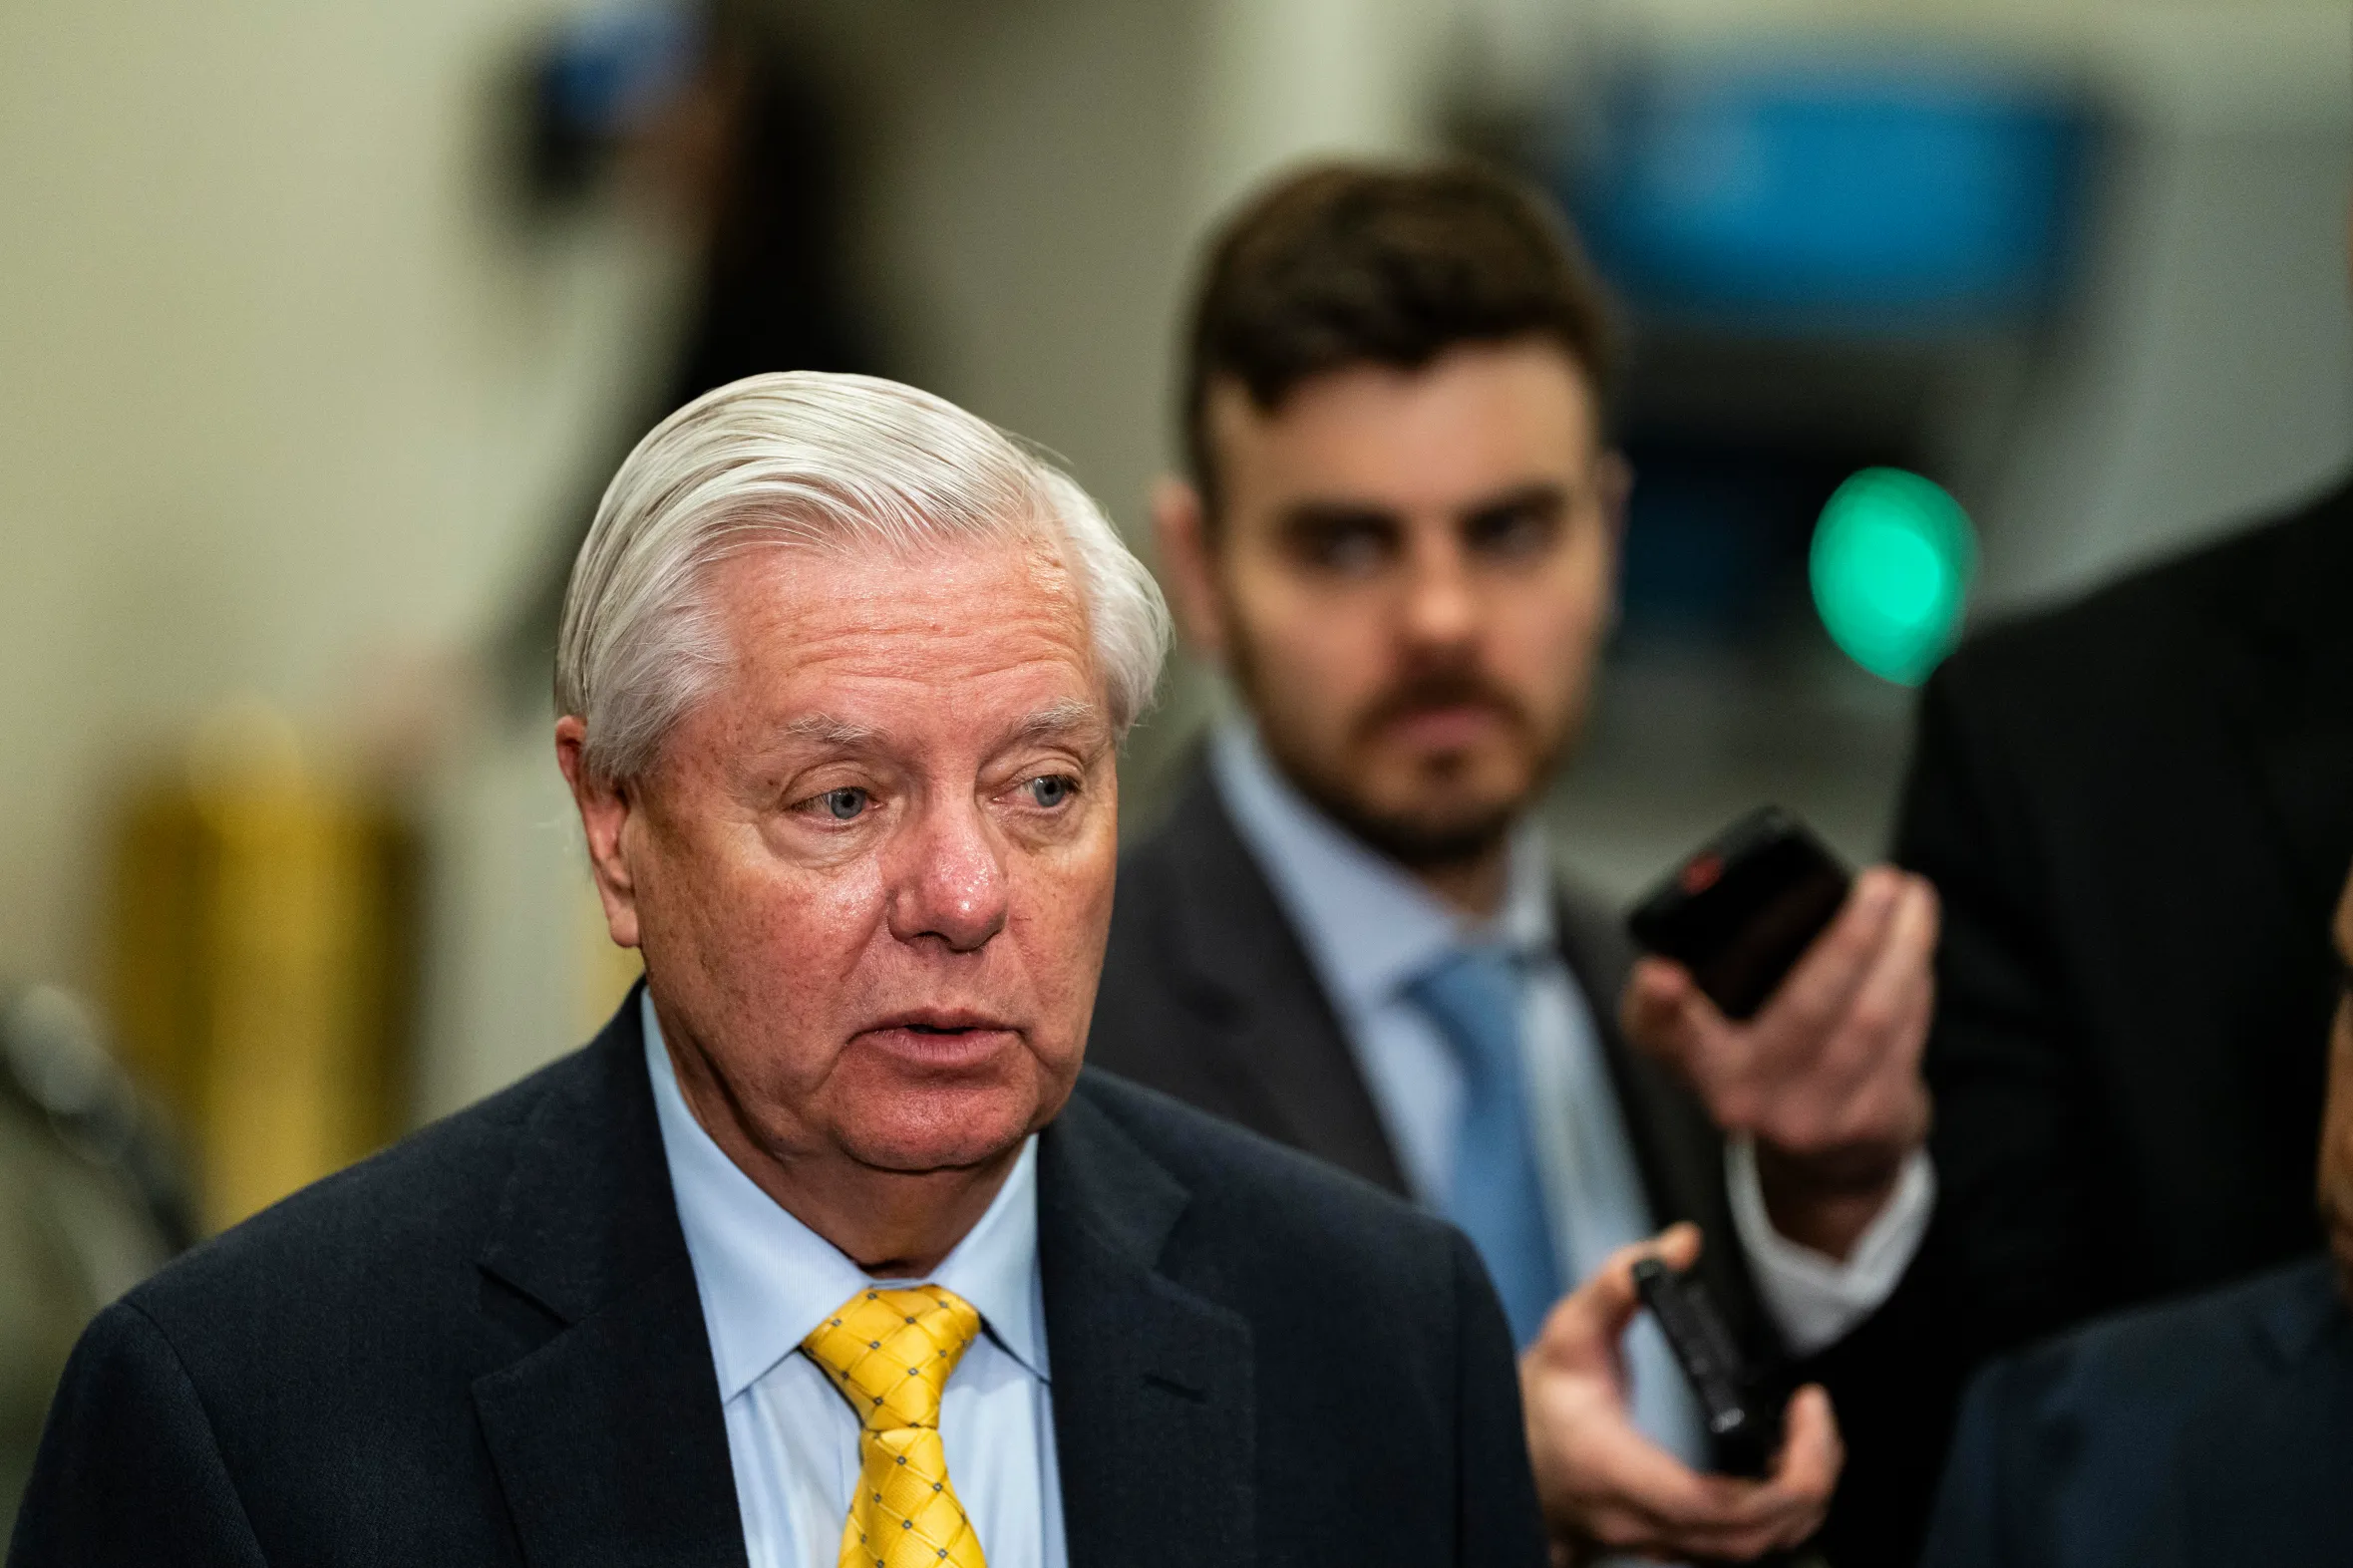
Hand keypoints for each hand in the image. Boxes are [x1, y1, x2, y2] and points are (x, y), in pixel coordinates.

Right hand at [1522, 1224, 1840, 1562]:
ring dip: (1801, 1502)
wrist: (1510, 1462)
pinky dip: (1780, 1515)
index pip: (1713, 1505)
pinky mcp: (1675, 1547)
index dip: (1782, 1475)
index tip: (1805, 1409)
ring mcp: (1659, 1544)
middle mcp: (1642, 1523)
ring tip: (1813, 1438)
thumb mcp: (1568, 1333)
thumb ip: (1617, 1284)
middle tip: (1816, 1416)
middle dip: (1809, 1481)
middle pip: (1750, 1538)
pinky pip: (1743, 1549)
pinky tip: (1789, 1469)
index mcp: (1617, 1474)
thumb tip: (1681, 1243)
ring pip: (1754, 1552)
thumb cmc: (1539, 1404)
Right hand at [1624, 866, 1937, 1258]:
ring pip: (1871, 1021)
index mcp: (1695, 1062)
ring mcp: (1813, 1118)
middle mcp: (1745, 1098)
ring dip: (1902, 951)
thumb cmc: (1765, 1069)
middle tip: (1878, 884)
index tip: (1663, 975)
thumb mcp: (1713, 1035)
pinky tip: (1915, 949)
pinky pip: (1905, 1038)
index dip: (1657, 1003)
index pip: (1661, 1033)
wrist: (1821, 1162)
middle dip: (1850, 940)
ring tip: (1912, 898)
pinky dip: (1915, 983)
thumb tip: (1778, 905)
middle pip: (1805, 1011)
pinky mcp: (1871, 1122)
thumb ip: (1711, 980)